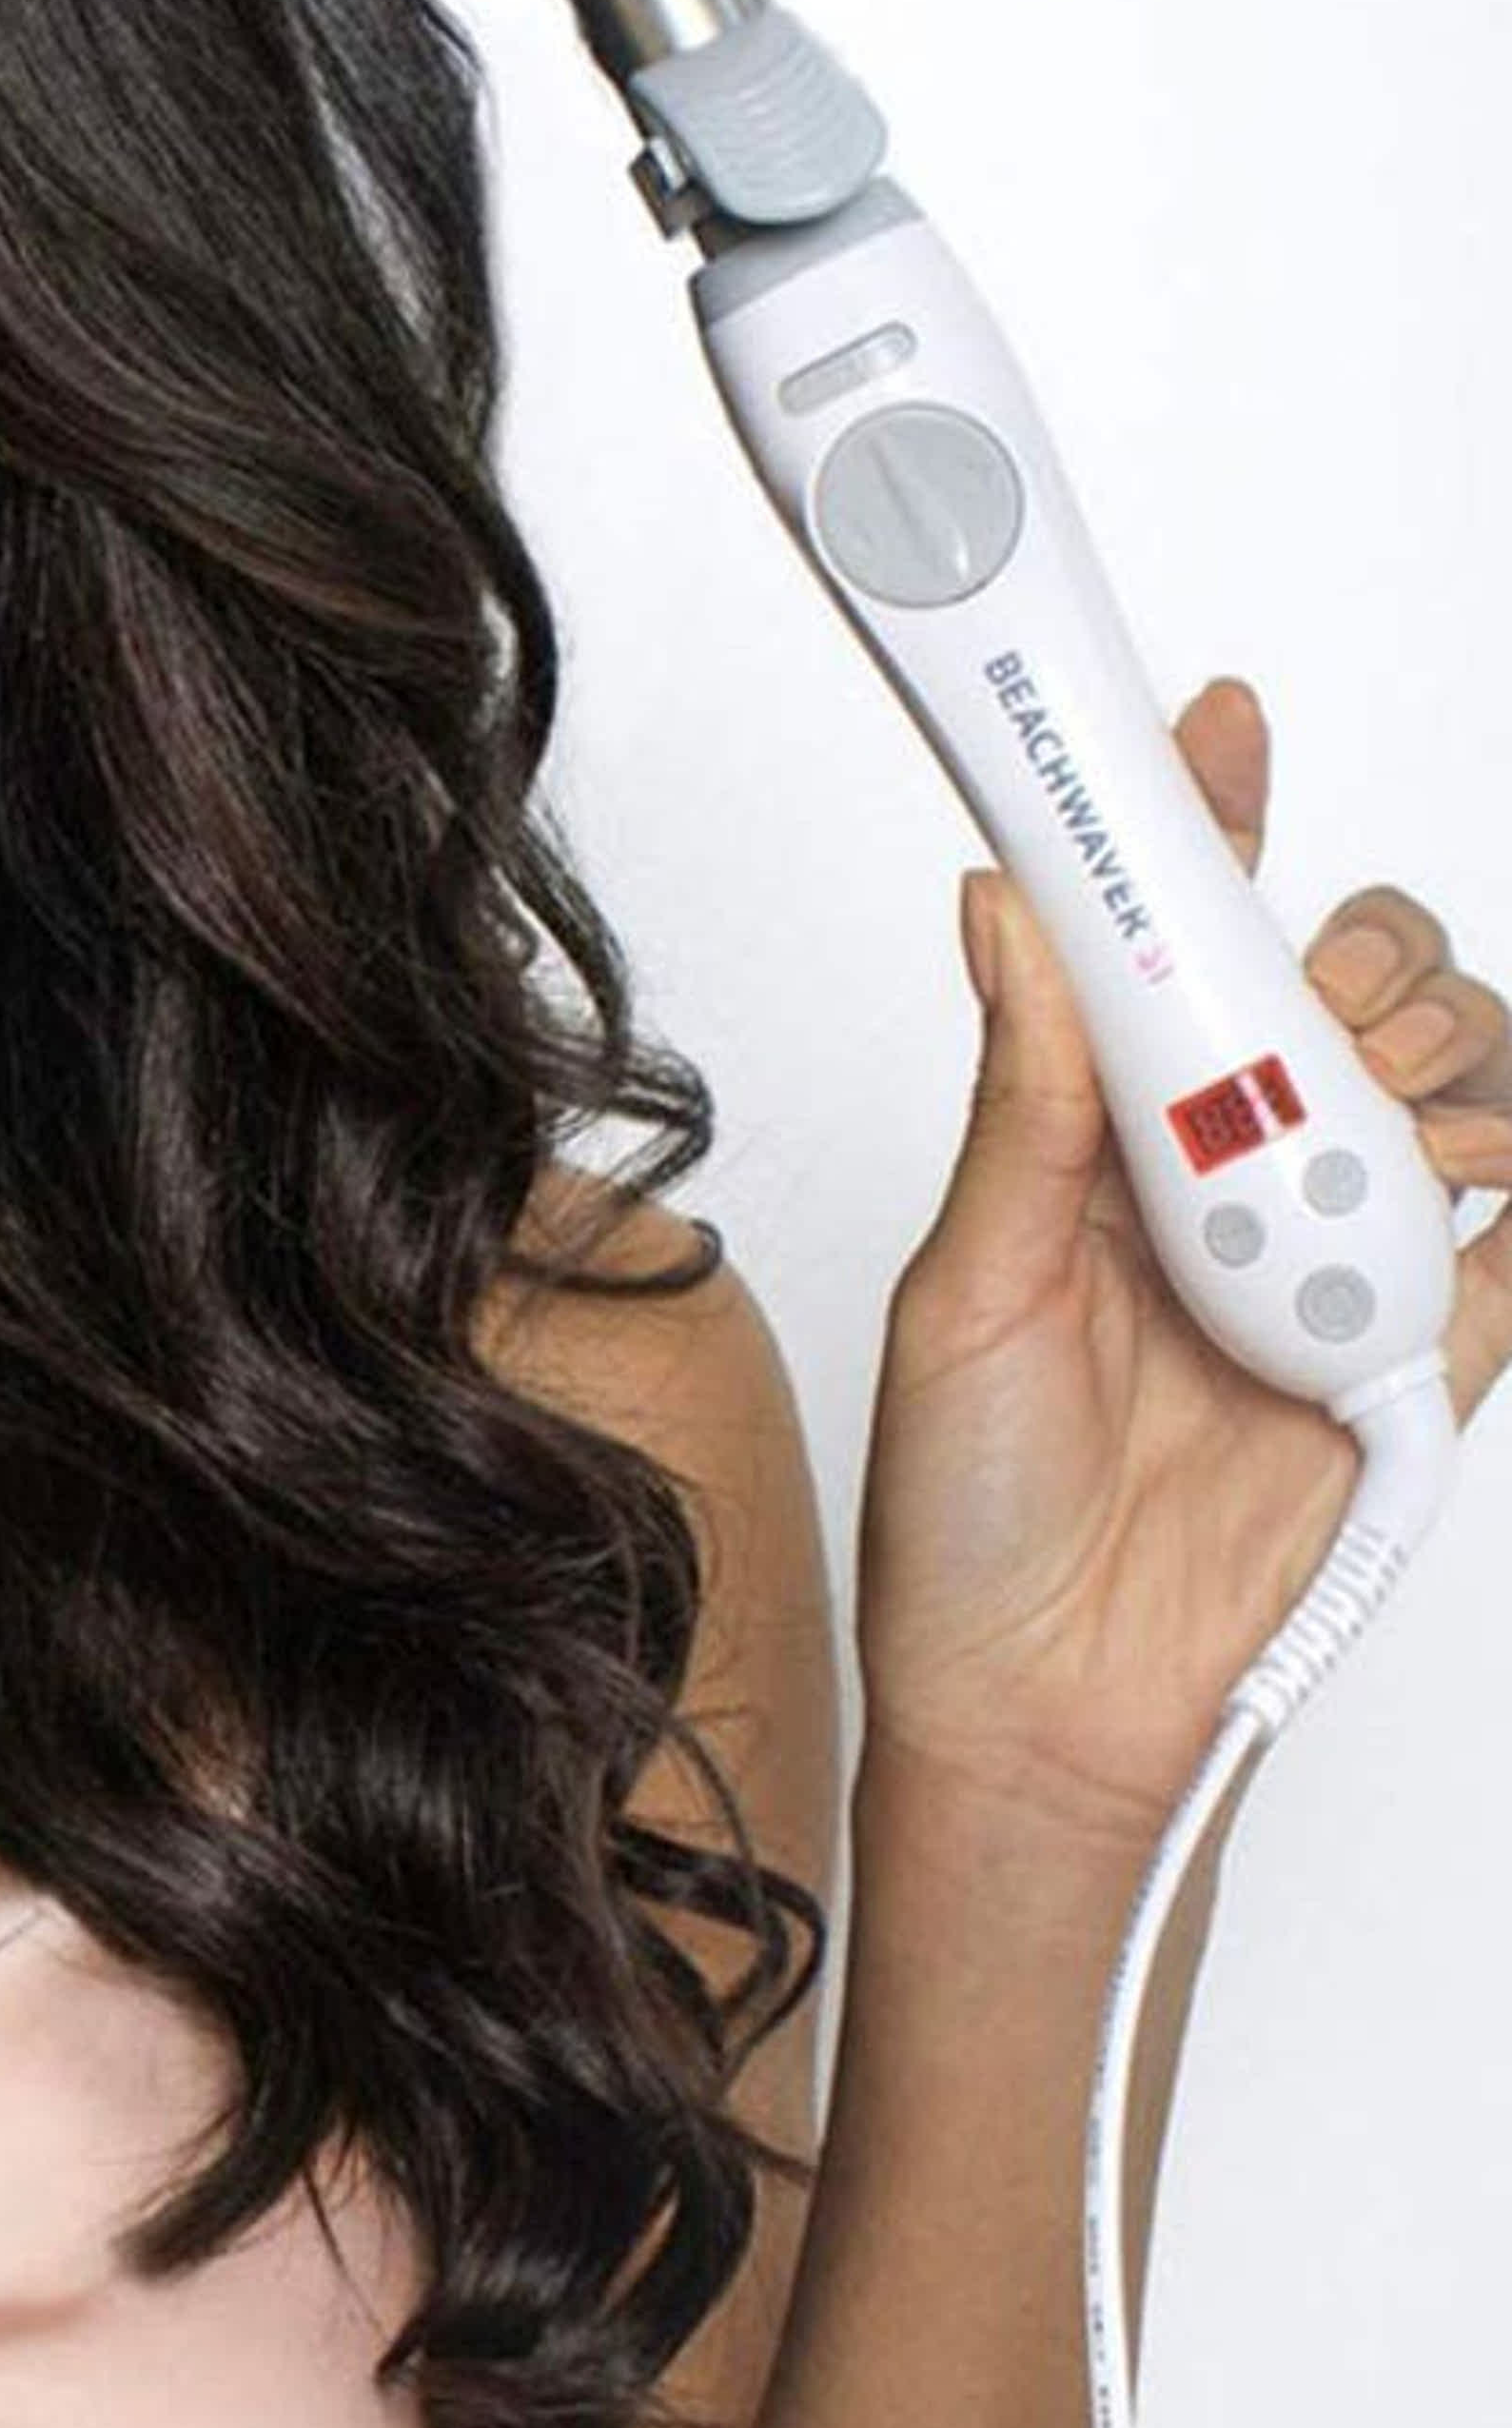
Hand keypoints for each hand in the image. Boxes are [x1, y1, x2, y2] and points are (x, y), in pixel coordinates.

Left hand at [851, 674, 1510, 1849]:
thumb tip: (997, 912)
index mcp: (1096, 1133)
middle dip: (1349, 961)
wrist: (1046, 1703)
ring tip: (1371, 1131)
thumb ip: (1023, 1106)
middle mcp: (1223, 1171)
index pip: (1165, 945)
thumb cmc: (966, 1505)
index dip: (1202, 825)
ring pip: (1450, 1084)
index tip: (1217, 724)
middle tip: (1306, 1023)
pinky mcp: (1425, 1351)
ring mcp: (1336, 1252)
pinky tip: (1483, 1187)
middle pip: (1342, 987)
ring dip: (1434, 1066)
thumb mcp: (968, 1288)